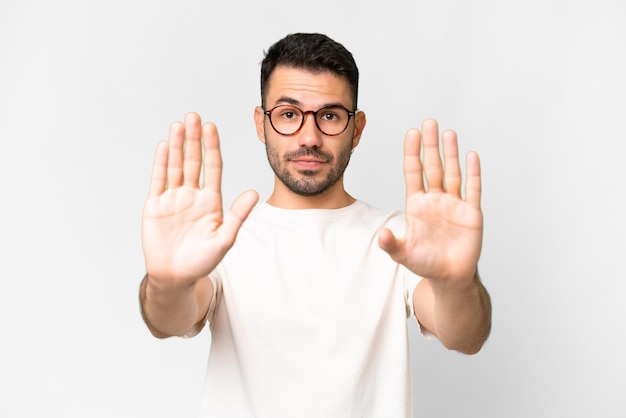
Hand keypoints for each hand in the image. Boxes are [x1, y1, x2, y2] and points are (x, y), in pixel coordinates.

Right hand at [142, 113, 257, 285]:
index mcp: (211, 201)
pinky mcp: (156, 205)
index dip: (212, 147)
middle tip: (194, 116)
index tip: (211, 127)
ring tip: (179, 125)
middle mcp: (192, 195)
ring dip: (177, 145)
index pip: (213, 167)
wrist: (175, 276)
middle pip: (194, 161)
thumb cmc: (202, 261)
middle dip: (194, 139)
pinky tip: (164, 146)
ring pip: (176, 166)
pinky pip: (159, 180)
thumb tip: (255, 193)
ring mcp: (174, 199)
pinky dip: (161, 163)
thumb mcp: (225, 238)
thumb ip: (238, 215)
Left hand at [379, 119, 482, 282]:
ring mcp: (454, 204)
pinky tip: (471, 156)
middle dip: (430, 146)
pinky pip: (473, 190)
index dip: (412, 153)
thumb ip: (391, 244)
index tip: (411, 133)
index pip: (413, 172)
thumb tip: (382, 235)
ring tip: (448, 133)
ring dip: (451, 154)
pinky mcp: (471, 213)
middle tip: (429, 123)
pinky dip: (473, 173)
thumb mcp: (403, 254)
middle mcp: (435, 199)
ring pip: (452, 173)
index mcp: (417, 204)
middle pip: (432, 167)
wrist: (449, 277)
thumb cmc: (425, 263)